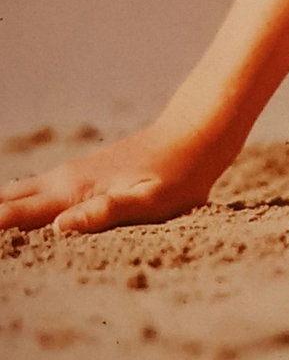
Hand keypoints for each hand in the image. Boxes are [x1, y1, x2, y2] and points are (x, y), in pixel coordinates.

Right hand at [0, 122, 230, 234]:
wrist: (196, 133)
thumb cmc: (177, 173)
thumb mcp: (149, 201)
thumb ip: (105, 212)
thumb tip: (59, 228)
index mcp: (71, 193)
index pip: (13, 217)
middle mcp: (62, 181)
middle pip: (6, 202)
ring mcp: (70, 175)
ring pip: (18, 193)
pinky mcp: (82, 175)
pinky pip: (34, 191)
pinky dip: (12, 202)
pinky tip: (8, 212)